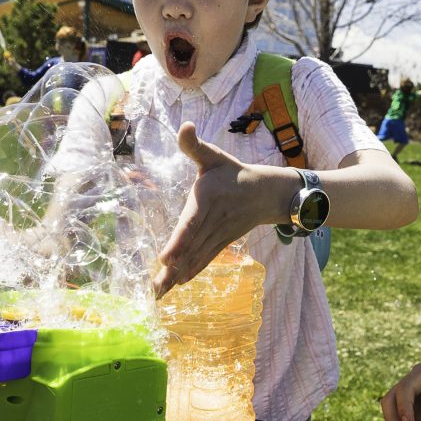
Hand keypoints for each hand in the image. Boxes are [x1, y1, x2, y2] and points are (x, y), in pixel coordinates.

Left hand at [152, 123, 290, 297]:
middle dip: (172, 269)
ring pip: (196, 258)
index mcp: (208, 198)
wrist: (266, 193)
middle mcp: (214, 220)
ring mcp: (219, 234)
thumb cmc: (231, 172)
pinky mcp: (222, 241)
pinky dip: (192, 272)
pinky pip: (206, 259)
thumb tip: (185, 126)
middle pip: (191, 247)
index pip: (192, 222)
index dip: (179, 241)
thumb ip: (194, 145)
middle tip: (154, 289)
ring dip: (177, 277)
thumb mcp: (213, 155)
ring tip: (158, 294)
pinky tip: (177, 286)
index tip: (166, 258)